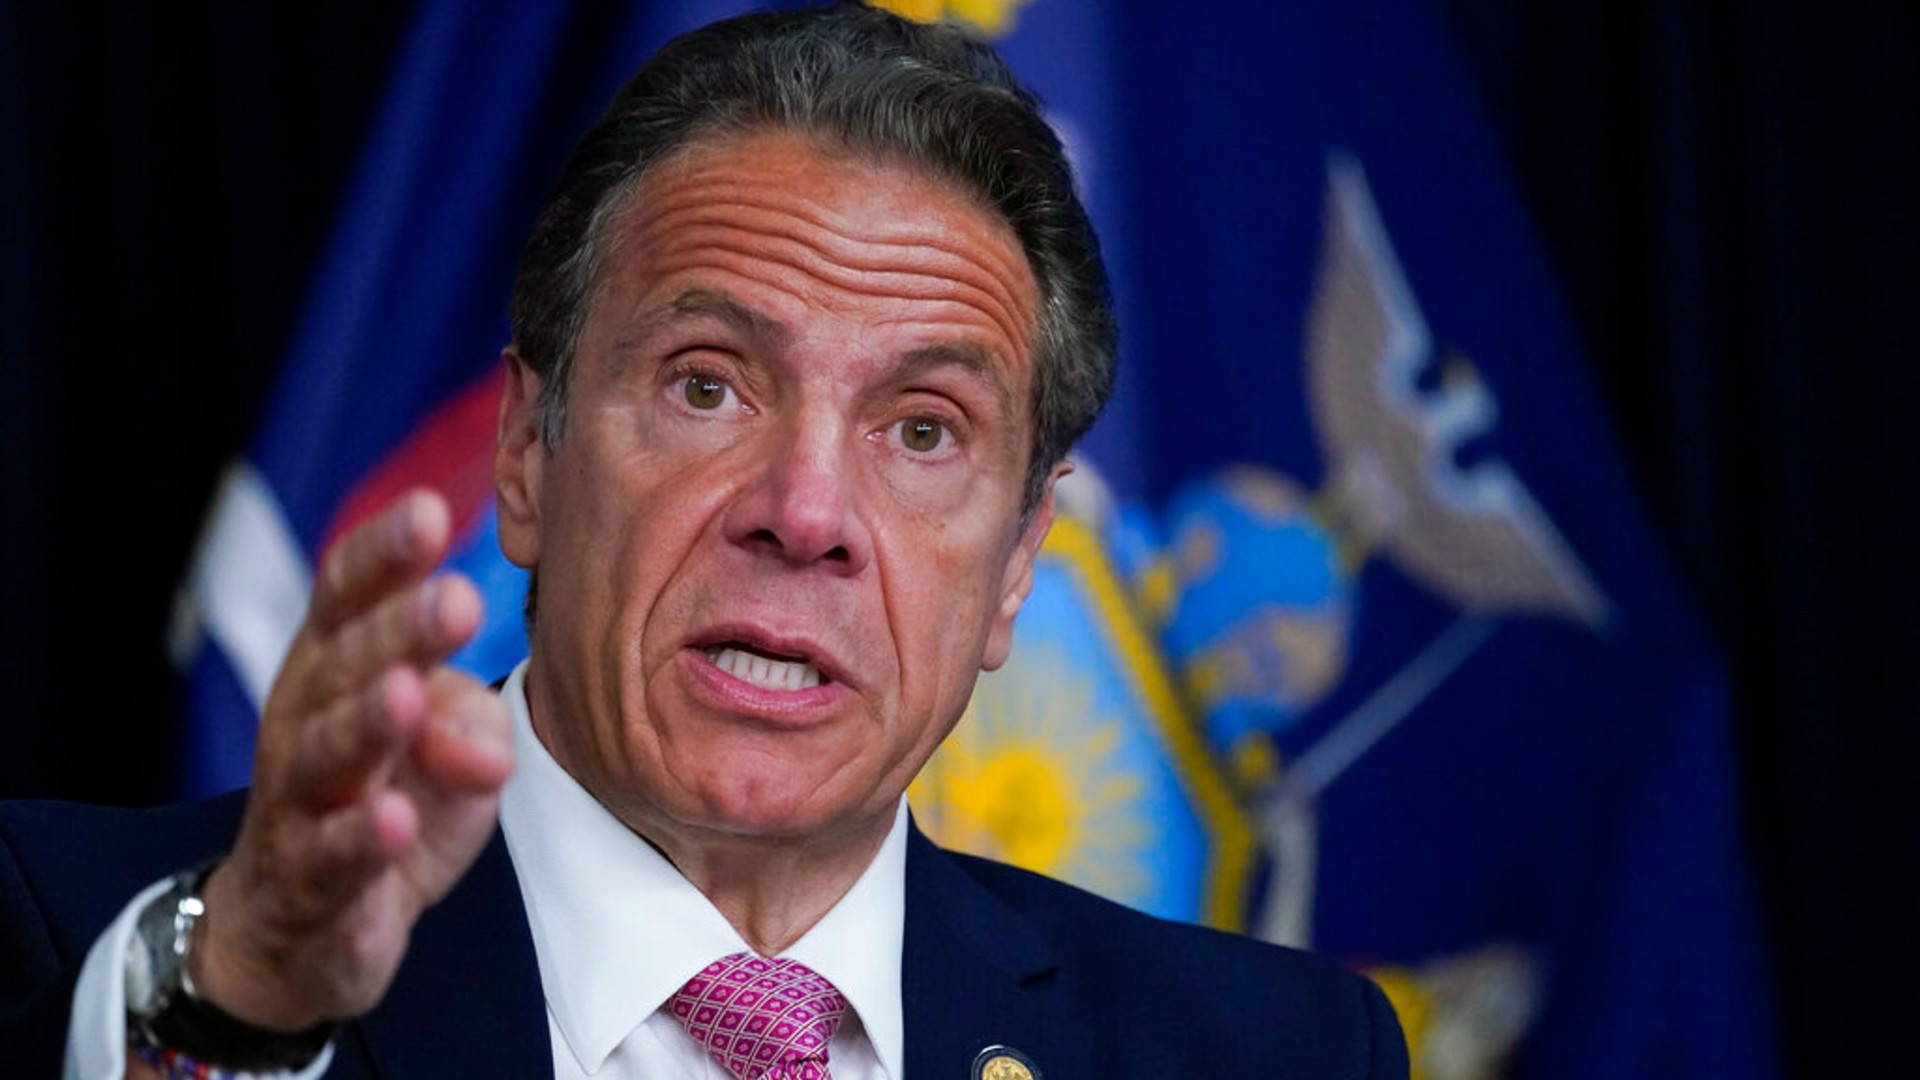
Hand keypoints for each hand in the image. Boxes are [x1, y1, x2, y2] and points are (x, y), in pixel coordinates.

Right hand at [190, 490, 513, 1029]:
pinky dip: (362, 840)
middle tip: (456, 599)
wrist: (302, 930)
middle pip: (343, 665)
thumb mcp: (449, 748)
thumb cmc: (386, 803)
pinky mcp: (309, 883)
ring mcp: (298, 803)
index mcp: (335, 667)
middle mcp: (303, 721)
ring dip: (367, 723)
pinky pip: (332, 858)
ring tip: (405, 693)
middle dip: (396, 630)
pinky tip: (395, 820)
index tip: (432, 510)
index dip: (384, 554)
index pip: (348, 596)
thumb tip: (484, 741)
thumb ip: (472, 721)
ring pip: (325, 755)